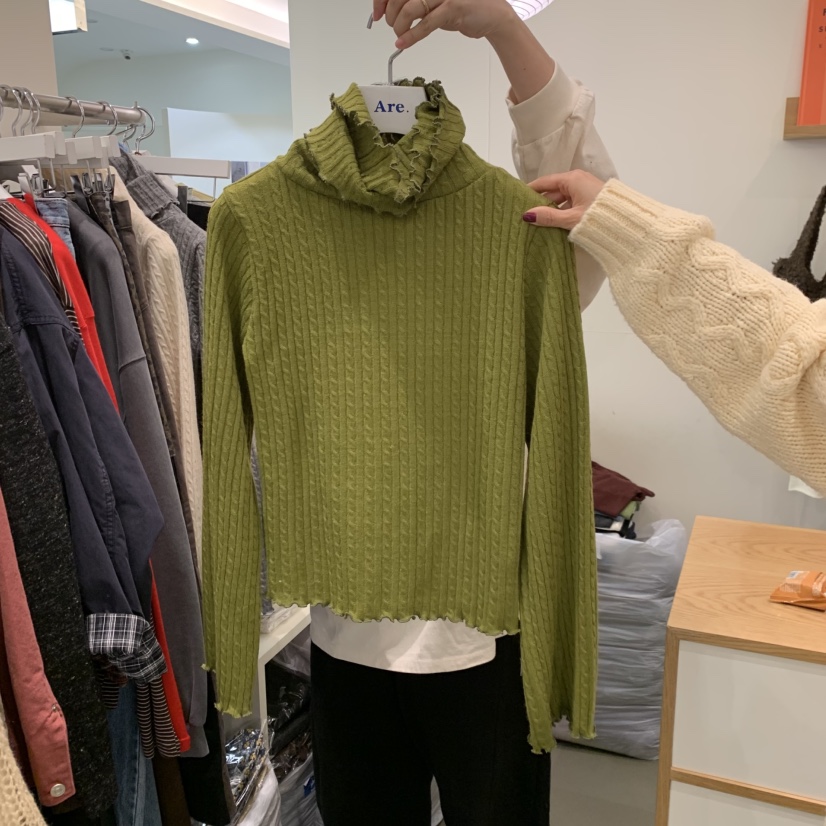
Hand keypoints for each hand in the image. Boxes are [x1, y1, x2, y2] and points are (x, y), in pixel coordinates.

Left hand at [372, 0, 518, 49]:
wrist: (492, 15)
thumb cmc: (463, 7)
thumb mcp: (434, 2)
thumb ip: (415, 3)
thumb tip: (389, 10)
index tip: (376, 13)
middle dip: (390, 14)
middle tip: (391, 25)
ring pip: (410, 8)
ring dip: (399, 26)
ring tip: (399, 36)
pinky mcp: (452, 8)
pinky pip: (426, 23)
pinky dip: (411, 35)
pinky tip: (403, 43)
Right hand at [522, 171, 607, 230]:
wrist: (627, 222)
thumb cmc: (598, 217)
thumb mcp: (571, 218)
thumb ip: (549, 217)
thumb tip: (527, 215)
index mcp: (572, 179)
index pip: (545, 182)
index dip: (530, 190)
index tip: (518, 197)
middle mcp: (578, 181)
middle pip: (553, 191)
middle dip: (541, 203)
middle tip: (526, 216)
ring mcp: (585, 190)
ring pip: (562, 199)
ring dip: (552, 210)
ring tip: (539, 223)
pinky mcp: (591, 199)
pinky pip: (571, 203)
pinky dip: (563, 212)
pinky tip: (556, 224)